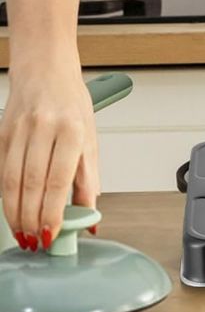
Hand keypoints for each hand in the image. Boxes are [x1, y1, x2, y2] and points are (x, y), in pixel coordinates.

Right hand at [0, 66, 99, 250]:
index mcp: (72, 128)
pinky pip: (1, 171)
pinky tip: (12, 211)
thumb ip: (89, 177)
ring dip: (15, 214)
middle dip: (32, 219)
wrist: (45, 69)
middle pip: (32, 184)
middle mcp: (44, 128)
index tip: (53, 234)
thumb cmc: (71, 102)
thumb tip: (89, 215)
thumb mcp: (90, 136)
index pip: (59, 179)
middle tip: (36, 242)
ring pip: (11, 181)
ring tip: (23, 234)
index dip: (53, 211)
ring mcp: (19, 130)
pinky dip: (6, 196)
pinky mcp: (1, 134)